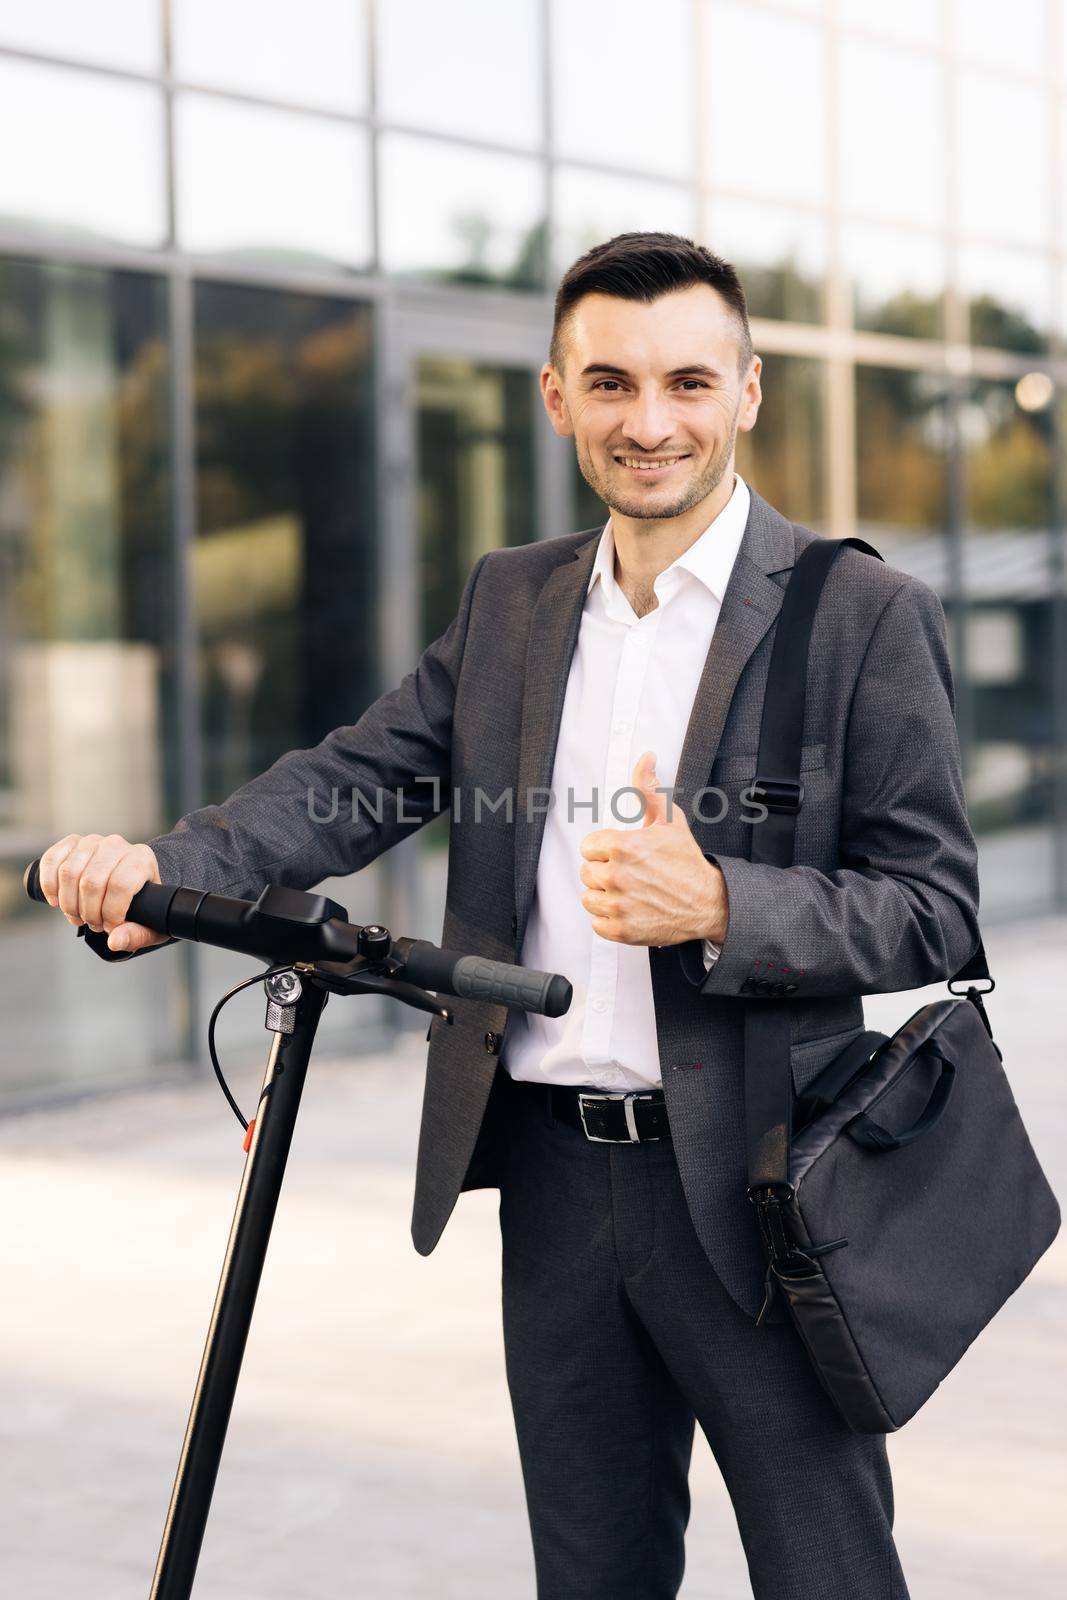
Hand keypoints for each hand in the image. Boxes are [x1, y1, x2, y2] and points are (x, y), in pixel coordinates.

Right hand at [37, 833, 168, 952]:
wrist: (131, 883)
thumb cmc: (143, 904)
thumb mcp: (150, 924)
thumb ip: (136, 935)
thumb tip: (114, 941)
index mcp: (141, 860)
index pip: (120, 885)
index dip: (111, 913)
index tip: (110, 927)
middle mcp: (117, 845)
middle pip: (91, 881)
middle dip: (87, 912)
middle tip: (92, 924)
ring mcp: (93, 841)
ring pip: (69, 872)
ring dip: (68, 903)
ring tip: (77, 916)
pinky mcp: (72, 843)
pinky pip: (51, 860)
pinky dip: (48, 885)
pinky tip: (56, 901)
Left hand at [578, 752, 728, 947]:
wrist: (709, 902)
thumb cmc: (687, 860)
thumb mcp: (669, 819)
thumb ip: (648, 787)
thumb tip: (646, 757)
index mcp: (622, 846)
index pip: (588, 847)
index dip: (605, 850)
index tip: (624, 856)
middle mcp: (617, 875)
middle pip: (587, 872)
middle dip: (605, 872)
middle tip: (631, 875)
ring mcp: (618, 905)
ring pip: (588, 898)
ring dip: (604, 896)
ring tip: (629, 893)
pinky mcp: (621, 930)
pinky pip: (596, 923)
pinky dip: (609, 920)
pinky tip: (630, 910)